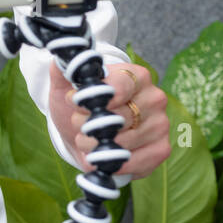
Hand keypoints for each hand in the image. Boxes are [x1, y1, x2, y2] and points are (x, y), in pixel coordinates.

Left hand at [48, 60, 170, 177]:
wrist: (86, 131)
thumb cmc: (80, 105)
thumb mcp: (65, 87)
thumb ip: (62, 71)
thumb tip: (61, 60)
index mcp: (136, 76)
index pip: (121, 85)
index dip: (94, 96)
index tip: (74, 101)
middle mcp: (154, 98)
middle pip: (119, 116)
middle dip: (88, 123)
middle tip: (76, 122)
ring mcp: (160, 124)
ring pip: (124, 141)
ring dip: (95, 144)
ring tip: (85, 139)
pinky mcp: (161, 149)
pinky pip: (135, 161)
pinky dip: (111, 161)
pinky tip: (99, 155)